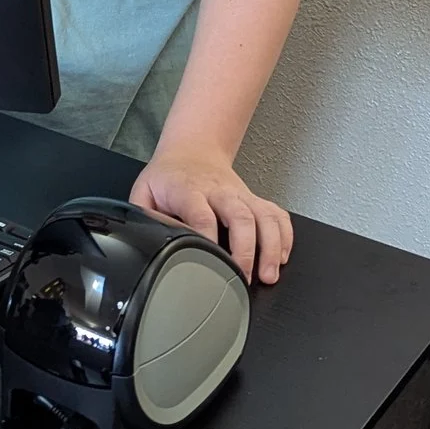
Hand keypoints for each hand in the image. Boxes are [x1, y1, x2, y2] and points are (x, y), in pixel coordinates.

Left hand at [128, 154, 292, 284]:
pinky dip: (285, 235)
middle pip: (240, 216)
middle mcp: (219, 191)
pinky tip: (282, 257)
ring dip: (271, 246)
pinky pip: (277, 214)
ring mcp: (240, 194)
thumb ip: (146, 218)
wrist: (191, 151)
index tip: (209, 263)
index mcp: (188, 190)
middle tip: (244, 277)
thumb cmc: (168, 177)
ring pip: (264, 216)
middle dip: (246, 249)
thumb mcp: (144, 193)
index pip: (201, 214)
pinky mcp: (254, 198)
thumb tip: (155, 242)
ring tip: (269, 274)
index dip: (207, 239)